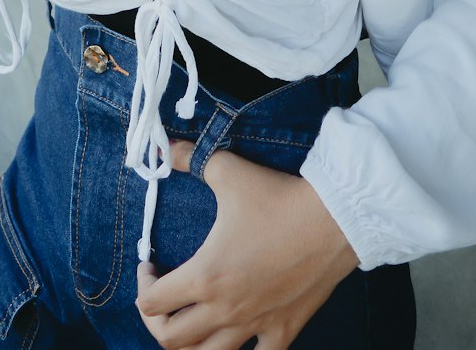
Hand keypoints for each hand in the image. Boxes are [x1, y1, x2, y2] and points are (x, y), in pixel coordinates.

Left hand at [136, 140, 358, 348]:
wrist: (333, 218)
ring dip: (191, 345)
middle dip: (156, 320)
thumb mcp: (228, 170)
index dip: (142, 285)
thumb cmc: (278, 197)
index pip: (151, 302)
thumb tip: (166, 146)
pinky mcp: (283, 331)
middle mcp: (225, 310)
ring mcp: (255, 326)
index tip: (150, 267)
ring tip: (192, 322)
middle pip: (170, 340)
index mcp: (205, 276)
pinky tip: (239, 337)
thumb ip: (189, 158)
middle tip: (163, 296)